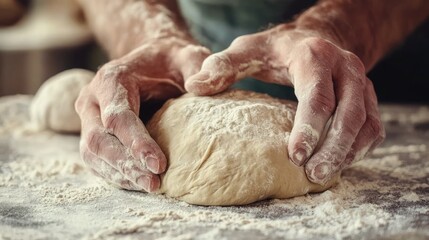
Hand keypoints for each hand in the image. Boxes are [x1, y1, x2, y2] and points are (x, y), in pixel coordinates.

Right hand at [75, 38, 209, 190]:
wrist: (153, 61)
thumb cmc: (172, 61)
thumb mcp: (189, 55)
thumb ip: (199, 66)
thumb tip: (199, 89)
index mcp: (112, 78)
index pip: (117, 115)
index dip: (136, 142)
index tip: (159, 164)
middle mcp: (93, 99)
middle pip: (99, 138)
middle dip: (126, 164)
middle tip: (154, 183)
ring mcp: (89, 117)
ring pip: (93, 153)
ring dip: (120, 174)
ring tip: (150, 187)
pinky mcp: (93, 132)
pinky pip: (97, 159)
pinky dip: (116, 174)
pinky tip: (138, 183)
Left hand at [185, 25, 384, 184]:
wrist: (316, 37)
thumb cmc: (277, 48)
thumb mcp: (247, 49)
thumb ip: (222, 66)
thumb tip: (195, 86)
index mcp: (314, 56)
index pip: (316, 95)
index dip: (309, 127)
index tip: (295, 155)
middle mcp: (345, 68)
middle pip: (349, 113)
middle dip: (332, 148)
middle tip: (314, 175)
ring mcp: (362, 83)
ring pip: (366, 123)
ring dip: (348, 152)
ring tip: (324, 176)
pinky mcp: (368, 97)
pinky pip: (373, 126)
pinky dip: (360, 148)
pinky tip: (341, 163)